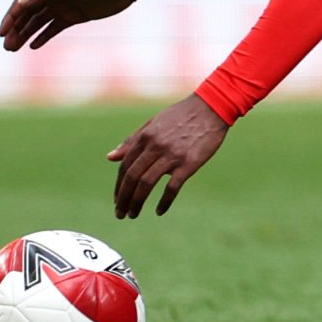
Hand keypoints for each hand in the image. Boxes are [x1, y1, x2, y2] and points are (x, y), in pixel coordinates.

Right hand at [0, 0, 133, 50]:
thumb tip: (20, 4)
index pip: (23, 3)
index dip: (10, 17)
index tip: (1, 33)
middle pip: (28, 15)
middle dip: (15, 30)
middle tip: (6, 47)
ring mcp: (63, 6)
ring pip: (38, 23)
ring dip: (25, 35)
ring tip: (13, 49)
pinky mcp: (75, 16)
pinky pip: (54, 28)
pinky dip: (43, 36)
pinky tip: (33, 46)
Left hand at [107, 94, 228, 217]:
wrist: (212, 107)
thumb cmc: (182, 115)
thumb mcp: (153, 124)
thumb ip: (132, 141)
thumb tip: (110, 158)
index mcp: (146, 137)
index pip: (125, 166)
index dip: (119, 186)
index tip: (118, 200)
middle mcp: (155, 146)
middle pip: (132, 177)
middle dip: (123, 198)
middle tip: (120, 214)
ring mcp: (172, 155)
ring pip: (146, 183)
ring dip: (136, 202)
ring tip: (133, 214)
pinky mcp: (189, 163)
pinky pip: (172, 187)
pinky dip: (164, 202)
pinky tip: (159, 211)